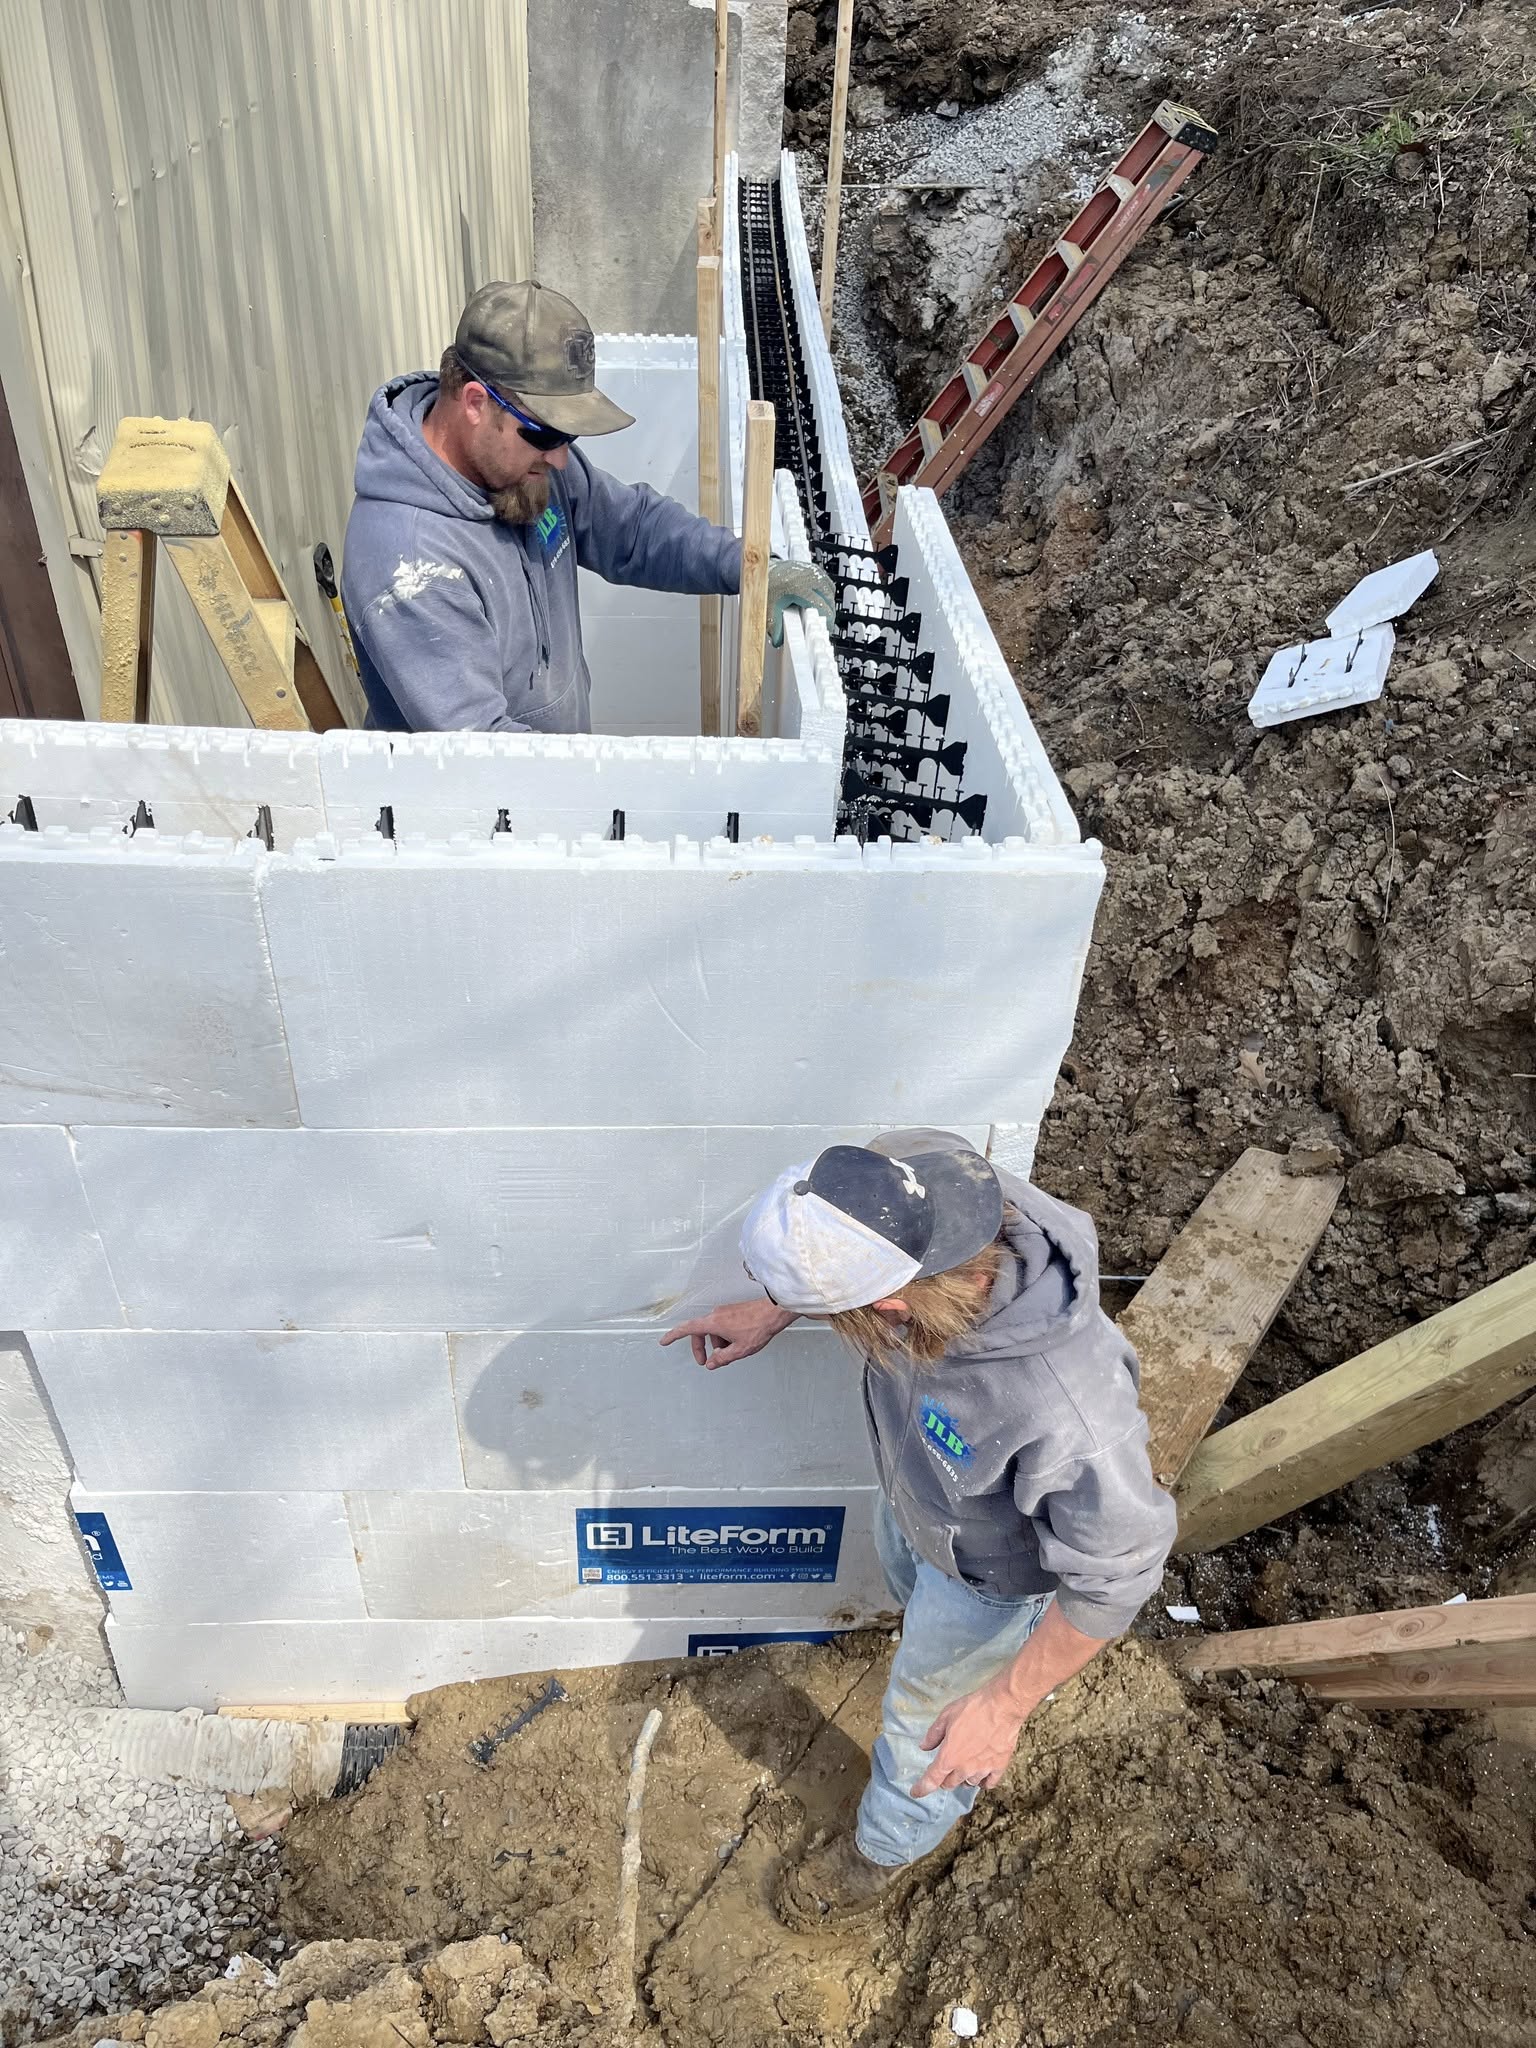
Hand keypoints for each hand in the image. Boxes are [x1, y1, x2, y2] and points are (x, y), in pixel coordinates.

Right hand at [660, 1298, 795, 1367]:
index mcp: (713, 1323)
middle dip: (700, 1348)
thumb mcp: (739, 1350)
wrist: (774, 1312)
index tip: (664, 1341)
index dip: (674, 1335)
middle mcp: (716, 1314)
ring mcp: (724, 1312)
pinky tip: (736, 1343)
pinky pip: (722, 1325)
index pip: (687, 1329)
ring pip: (713, 1330)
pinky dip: (724, 1336)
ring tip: (730, 1352)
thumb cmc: (758, 1327)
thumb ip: (722, 1358)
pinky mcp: (733, 1311)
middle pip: (699, 1332)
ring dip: (716, 1343)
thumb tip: (712, 1363)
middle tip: (705, 1362)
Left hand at [765, 559, 835, 645]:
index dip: (825, 621)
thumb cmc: (768, 586)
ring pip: (831, 592)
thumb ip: (775, 627)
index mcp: (799, 587)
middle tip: (819, 625)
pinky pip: (828, 585)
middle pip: (829, 600)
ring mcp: (814, 571)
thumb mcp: (769, 608)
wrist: (767, 570)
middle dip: (827, 615)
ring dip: (827, 605)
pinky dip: (825, 595)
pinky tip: (817, 602)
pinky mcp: (815, 569)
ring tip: (817, 615)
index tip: (823, 630)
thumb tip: (779, 641)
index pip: (822, 608)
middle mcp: (809, 577)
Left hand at [911, 1675, 1029, 1797]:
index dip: (921, 1788)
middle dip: (944, 1778)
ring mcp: (983, 1769)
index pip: (932, 1780)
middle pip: (950, 1783)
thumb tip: (923, 1747)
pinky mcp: (999, 1767)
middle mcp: (965, 1768)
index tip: (916, 1792)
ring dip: (962, 1778)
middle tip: (945, 1766)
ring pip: (968, 1783)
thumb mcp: (946, 1716)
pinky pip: (988, 1783)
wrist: (1002, 1706)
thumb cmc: (972, 1708)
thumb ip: (934, 1735)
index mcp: (949, 1757)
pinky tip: (981, 1775)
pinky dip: (982, 1782)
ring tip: (963, 1766)